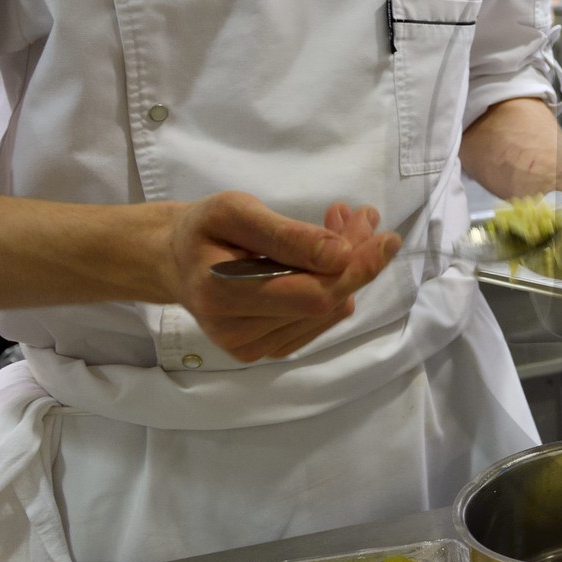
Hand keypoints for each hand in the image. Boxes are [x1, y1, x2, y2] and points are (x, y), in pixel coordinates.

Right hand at [164, 192, 399, 361]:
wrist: (175, 261)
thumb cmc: (203, 229)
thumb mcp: (234, 211)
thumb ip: (286, 234)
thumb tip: (342, 254)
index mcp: (222, 297)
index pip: (312, 294)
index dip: (356, 269)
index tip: (386, 238)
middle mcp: (239, 334)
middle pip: (326, 302)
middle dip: (357, 259)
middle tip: (364, 217)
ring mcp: (254, 349)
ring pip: (329, 310)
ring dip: (347, 268)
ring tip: (341, 224)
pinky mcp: (267, 350)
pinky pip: (320, 319)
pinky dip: (333, 285)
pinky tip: (327, 255)